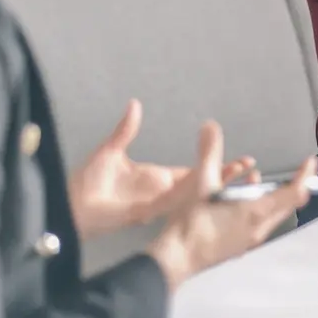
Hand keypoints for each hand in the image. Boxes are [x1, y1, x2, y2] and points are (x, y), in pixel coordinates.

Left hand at [69, 100, 259, 239]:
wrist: (67, 204)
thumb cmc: (86, 183)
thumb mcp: (110, 150)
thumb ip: (126, 129)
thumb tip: (135, 105)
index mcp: (156, 178)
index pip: (193, 171)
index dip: (214, 166)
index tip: (237, 160)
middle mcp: (160, 192)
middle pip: (200, 184)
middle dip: (225, 178)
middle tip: (250, 171)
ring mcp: (154, 203)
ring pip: (191, 195)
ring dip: (213, 186)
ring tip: (237, 179)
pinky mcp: (143, 212)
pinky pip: (170, 204)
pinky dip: (187, 196)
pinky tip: (204, 188)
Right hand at [145, 121, 316, 288]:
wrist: (176, 259)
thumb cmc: (192, 223)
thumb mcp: (201, 184)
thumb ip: (209, 153)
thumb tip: (210, 125)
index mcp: (257, 212)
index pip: (294, 193)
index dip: (305, 176)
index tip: (310, 162)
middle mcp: (260, 228)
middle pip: (287, 205)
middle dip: (294, 185)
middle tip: (297, 169)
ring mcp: (250, 239)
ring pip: (272, 214)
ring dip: (272, 196)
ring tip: (255, 179)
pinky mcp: (239, 245)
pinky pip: (259, 222)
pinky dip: (258, 206)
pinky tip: (238, 199)